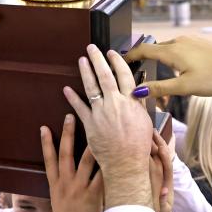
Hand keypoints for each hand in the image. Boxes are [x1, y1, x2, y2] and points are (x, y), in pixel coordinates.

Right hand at [40, 114, 103, 211]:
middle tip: (70, 115)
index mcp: (55, 186)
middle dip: (67, 134)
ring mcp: (80, 189)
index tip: (44, 127)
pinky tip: (115, 151)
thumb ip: (62, 188)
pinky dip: (108, 163)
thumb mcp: (59, 204)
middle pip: (65, 154)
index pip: (48, 160)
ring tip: (96, 127)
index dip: (45, 143)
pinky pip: (103, 174)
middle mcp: (66, 184)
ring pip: (85, 160)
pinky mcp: (95, 195)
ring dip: (90, 142)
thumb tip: (64, 175)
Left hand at [63, 44, 152, 208]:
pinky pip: (79, 107)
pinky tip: (67, 89)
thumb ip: (139, 106)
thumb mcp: (145, 122)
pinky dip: (72, 97)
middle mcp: (115, 103)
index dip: (118, 62)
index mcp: (131, 102)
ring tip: (81, 60)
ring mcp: (101, 113)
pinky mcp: (90, 124)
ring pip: (91, 87)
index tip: (113, 53)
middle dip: (98, 59)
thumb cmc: (139, 147)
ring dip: (85, 72)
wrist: (126, 163)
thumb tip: (138, 94)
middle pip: (105, 75)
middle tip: (92, 48)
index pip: (124, 75)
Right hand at [123, 36, 211, 98]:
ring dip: (157, 56)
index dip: (129, 55)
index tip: (120, 60)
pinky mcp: (198, 42)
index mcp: (171, 51)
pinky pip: (178, 47)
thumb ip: (159, 89)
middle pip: (153, 48)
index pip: (142, 49)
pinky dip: (170, 55)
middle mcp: (178, 41)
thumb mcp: (184, 87)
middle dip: (142, 57)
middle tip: (134, 68)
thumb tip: (137, 92)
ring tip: (153, 68)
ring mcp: (189, 40)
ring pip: (166, 47)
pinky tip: (175, 66)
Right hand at [149, 132, 173, 211]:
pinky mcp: (153, 175)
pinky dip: (149, 150)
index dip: (164, 152)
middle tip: (151, 130)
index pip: (167, 162)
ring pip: (158, 155)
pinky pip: (151, 160)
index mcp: (167, 180)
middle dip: (159, 142)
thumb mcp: (162, 210)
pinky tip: (142, 141)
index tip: (159, 142)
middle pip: (163, 154)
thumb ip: (163, 203)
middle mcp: (164, 175)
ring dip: (154, 143)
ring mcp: (159, 173)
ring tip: (148, 131)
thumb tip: (164, 191)